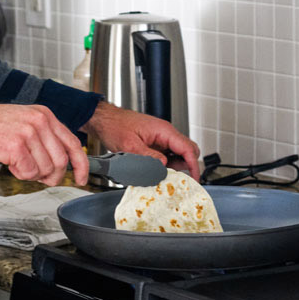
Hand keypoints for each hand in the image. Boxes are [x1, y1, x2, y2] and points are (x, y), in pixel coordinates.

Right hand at [0, 102, 88, 186]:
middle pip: (61, 161)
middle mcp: (39, 121)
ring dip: (31, 174)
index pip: (73, 143)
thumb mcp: (22, 121)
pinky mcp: (15, 147)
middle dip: (52, 176)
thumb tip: (59, 162)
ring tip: (17, 164)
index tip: (82, 178)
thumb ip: (43, 137)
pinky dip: (19, 174)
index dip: (81, 165)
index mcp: (44, 115)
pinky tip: (9, 163)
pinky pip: (28, 173)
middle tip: (39, 177)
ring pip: (45, 169)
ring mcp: (27, 133)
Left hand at [81, 101, 200, 180]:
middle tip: (179, 180)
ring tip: (164, 177)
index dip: (193, 165)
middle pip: (187, 150)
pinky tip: (157, 171)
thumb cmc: (114, 126)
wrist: (104, 120)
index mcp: (163, 130)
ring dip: (175, 167)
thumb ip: (148, 156)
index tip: (194, 179)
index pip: (187, 148)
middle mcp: (165, 133)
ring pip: (178, 154)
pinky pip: (167, 155)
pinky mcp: (155, 143)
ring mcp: (160, 138)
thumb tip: (163, 166)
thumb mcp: (129, 144)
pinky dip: (166, 165)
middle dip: (186, 166)